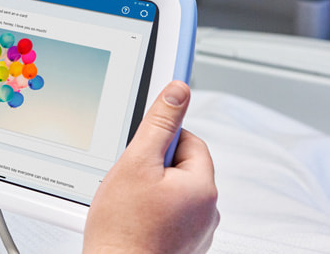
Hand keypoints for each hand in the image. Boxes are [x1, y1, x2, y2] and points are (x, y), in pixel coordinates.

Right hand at [83, 81, 218, 253]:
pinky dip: (151, 211)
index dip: (162, 135)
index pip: (189, 140)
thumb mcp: (136, 163)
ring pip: (172, 191)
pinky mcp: (182, 244)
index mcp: (202, 187)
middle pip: (180, 166)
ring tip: (127, 201)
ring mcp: (196, 231)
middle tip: (128, 176)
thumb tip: (178, 91)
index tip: (150, 126)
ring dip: (151, 189)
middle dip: (153, 166)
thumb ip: (159, 125)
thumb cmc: (123, 228)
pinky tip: (132, 217)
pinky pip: (169, 213)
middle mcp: (206, 211)